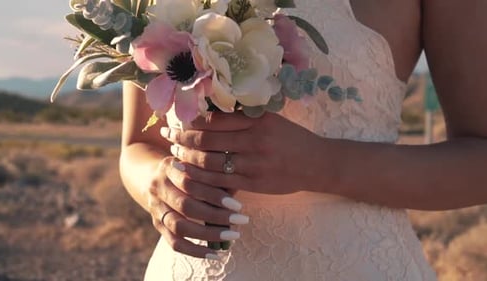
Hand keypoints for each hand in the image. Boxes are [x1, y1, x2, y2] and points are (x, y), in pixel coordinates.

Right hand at [146, 156, 248, 259]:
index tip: (237, 205)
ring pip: (179, 226)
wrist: (155, 176)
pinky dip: (196, 251)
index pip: (190, 183)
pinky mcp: (158, 225)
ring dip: (208, 234)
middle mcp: (158, 187)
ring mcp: (155, 208)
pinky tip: (216, 255)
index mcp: (169, 167)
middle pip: (185, 206)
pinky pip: (175, 244)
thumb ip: (215, 176)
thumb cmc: (189, 169)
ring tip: (233, 236)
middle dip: (216, 216)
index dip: (214, 195)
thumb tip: (238, 196)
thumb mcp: (199, 166)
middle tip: (241, 220)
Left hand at [160, 111, 322, 194]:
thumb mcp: (270, 120)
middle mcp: (255, 140)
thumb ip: (242, 118)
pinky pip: (221, 182)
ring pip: (210, 163)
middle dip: (183, 140)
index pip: (214, 120)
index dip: (191, 121)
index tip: (177, 120)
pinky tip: (192, 175)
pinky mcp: (255, 184)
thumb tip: (207, 116)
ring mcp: (254, 164)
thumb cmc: (290, 138)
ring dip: (188, 160)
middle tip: (170, 138)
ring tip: (176, 157)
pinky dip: (203, 179)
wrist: (316, 163)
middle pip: (207, 141)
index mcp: (257, 121)